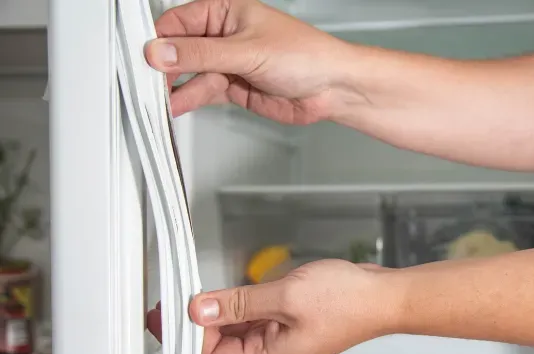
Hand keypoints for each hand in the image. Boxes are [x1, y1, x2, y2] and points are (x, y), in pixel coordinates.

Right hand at [144, 0, 356, 121]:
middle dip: (163, 66)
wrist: (332, 88)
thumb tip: (162, 52)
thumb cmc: (306, 56)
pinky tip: (173, 105)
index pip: (178, 22)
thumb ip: (202, 54)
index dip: (159, 40)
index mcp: (225, 11)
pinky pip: (202, 92)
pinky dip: (187, 100)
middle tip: (146, 81)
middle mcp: (223, 36)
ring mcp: (227, 63)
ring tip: (155, 99)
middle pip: (180, 50)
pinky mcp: (233, 87)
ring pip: (189, 74)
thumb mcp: (247, 51)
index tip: (143, 58)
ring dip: (173, 87)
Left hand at [146, 260, 402, 353]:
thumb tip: (201, 310)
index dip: (187, 335)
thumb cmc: (349, 302)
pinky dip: (237, 307)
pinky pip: (255, 319)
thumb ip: (238, 303)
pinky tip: (226, 295)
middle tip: (172, 305)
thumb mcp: (284, 296)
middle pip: (221, 346)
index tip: (168, 315)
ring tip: (195, 297)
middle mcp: (274, 353)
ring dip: (216, 314)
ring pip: (236, 331)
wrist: (384, 296)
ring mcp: (283, 338)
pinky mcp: (291, 322)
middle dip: (195, 326)